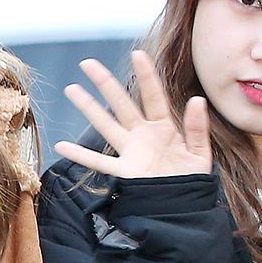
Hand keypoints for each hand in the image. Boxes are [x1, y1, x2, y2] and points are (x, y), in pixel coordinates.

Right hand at [55, 50, 211, 177]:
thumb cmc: (192, 181)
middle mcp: (144, 135)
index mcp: (164, 128)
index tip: (137, 54)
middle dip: (106, 84)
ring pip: (106, 125)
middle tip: (88, 64)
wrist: (184, 208)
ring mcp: (131, 152)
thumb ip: (198, 128)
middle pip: (122, 104)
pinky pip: (99, 162)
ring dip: (89, 108)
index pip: (154, 97)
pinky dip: (80, 155)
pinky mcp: (124, 172)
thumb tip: (197, 100)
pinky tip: (62, 146)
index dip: (146, 76)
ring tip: (72, 89)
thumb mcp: (200, 155)